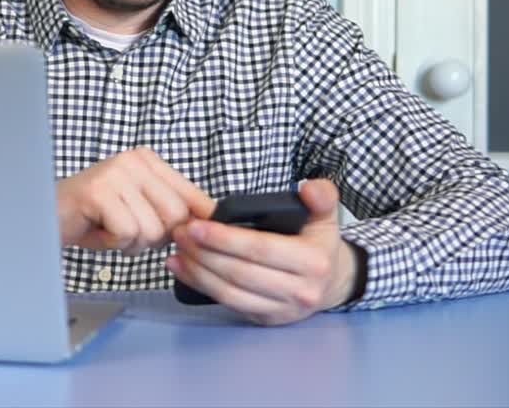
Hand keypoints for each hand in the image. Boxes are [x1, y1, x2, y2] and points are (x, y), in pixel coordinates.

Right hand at [57, 148, 214, 254]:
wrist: (46, 217)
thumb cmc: (93, 217)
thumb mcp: (139, 209)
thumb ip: (170, 211)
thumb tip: (212, 224)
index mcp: (149, 161)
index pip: (193, 195)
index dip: (198, 223)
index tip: (197, 239)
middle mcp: (135, 160)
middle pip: (177, 217)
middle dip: (154, 237)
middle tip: (127, 231)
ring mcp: (116, 173)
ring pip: (153, 229)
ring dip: (131, 243)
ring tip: (109, 229)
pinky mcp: (99, 191)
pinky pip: (128, 232)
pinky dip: (114, 243)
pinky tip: (99, 231)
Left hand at [166, 179, 360, 325]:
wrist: (331, 282)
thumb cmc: (319, 243)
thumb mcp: (327, 215)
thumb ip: (322, 196)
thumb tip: (308, 188)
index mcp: (313, 262)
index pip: (261, 249)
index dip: (225, 239)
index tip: (196, 225)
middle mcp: (300, 291)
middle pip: (240, 273)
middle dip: (204, 253)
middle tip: (179, 233)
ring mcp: (283, 310)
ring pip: (231, 292)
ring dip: (197, 271)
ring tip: (177, 249)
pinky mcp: (267, 319)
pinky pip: (229, 304)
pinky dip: (200, 286)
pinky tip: (182, 269)